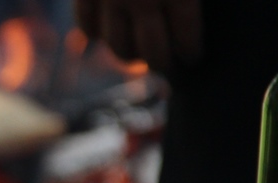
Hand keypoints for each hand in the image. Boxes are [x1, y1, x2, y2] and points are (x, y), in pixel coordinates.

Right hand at [74, 0, 201, 71]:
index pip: (186, 36)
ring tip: (138, 50)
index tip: (192, 56)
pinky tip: (107, 31)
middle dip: (161, 62)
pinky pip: (87, 28)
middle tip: (166, 63)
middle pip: (150, 52)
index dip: (191, 51)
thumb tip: (185, 21)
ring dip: (129, 53)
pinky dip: (97, 33)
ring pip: (117, 47)